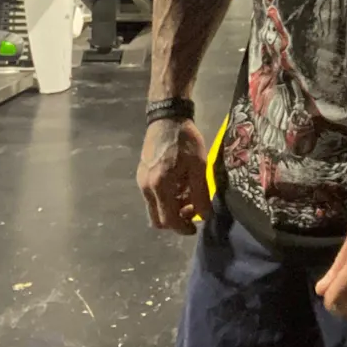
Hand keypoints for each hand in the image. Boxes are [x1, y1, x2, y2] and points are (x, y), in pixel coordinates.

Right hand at [137, 117, 212, 234]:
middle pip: (158, 219)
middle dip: (176, 221)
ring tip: (188, 196)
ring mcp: (141, 182)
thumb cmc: (185, 141)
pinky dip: (165, 199)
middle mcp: (146, 188)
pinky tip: (179, 186)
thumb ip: (201, 194)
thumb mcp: (199, 166)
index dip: (183, 228)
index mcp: (160, 186)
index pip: (169, 220)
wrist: (167, 118)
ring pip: (155, 209)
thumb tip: (205, 216)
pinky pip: (153, 197)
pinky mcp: (142, 175)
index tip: (195, 227)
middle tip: (192, 212)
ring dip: (171, 209)